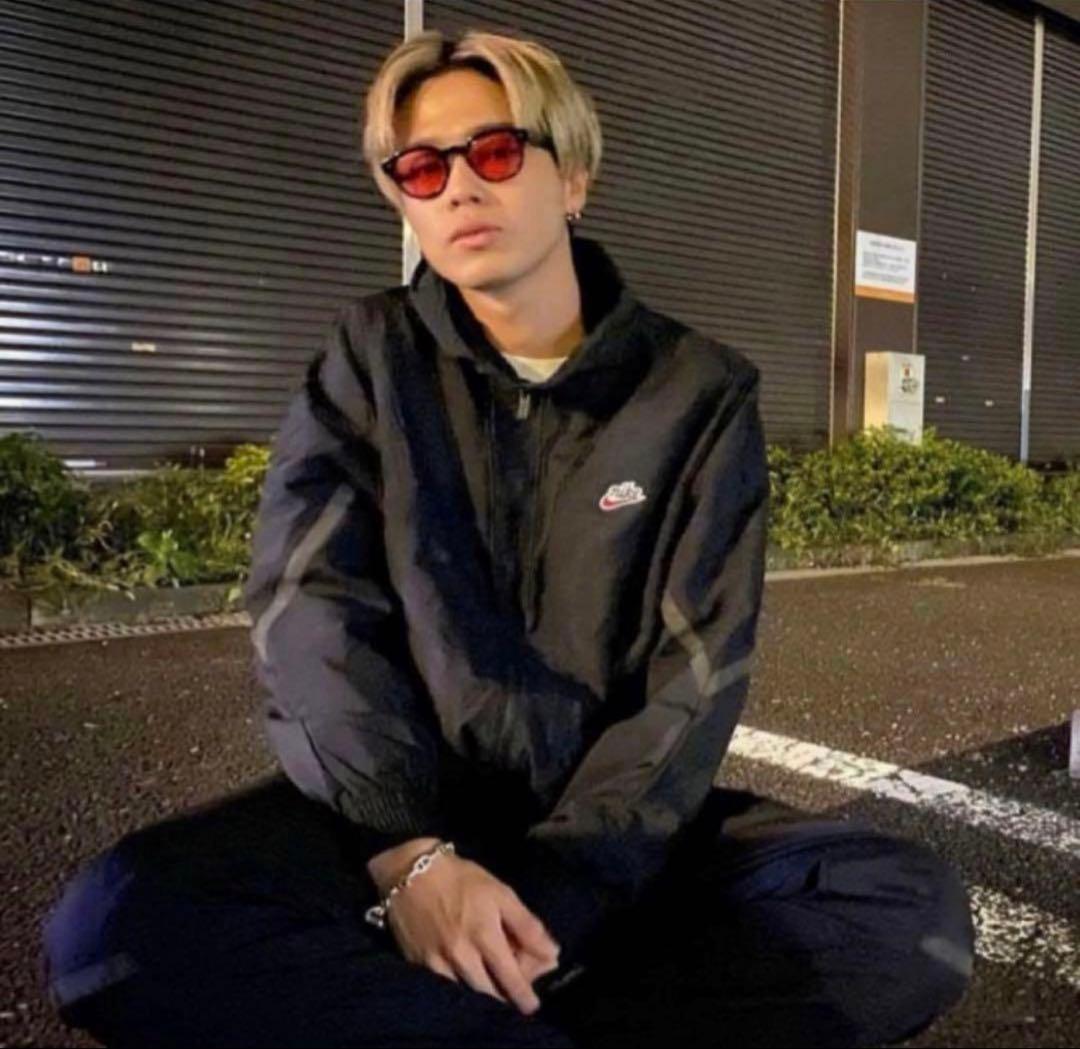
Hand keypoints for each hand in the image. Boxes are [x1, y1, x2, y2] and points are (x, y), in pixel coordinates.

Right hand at [372, 845, 560, 1014]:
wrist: (409, 872)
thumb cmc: (461, 878)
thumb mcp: (500, 893)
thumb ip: (527, 925)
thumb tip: (552, 953)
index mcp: (484, 935)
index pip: (510, 978)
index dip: (524, 995)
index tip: (532, 1004)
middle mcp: (461, 955)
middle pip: (489, 992)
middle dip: (504, 995)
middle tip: (512, 988)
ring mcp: (437, 963)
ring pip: (467, 992)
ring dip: (483, 991)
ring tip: (492, 981)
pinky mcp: (419, 965)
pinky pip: (444, 986)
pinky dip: (459, 985)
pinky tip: (467, 973)